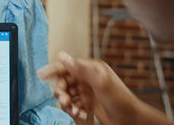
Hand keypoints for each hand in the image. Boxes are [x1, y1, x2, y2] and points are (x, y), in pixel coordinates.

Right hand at [38, 51, 171, 124]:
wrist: (132, 119)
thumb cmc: (120, 99)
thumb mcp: (99, 81)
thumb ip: (80, 68)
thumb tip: (63, 55)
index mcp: (91, 68)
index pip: (67, 66)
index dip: (53, 70)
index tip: (41, 75)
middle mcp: (88, 77)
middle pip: (65, 82)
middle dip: (61, 92)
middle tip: (64, 101)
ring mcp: (88, 90)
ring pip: (68, 94)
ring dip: (67, 103)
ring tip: (74, 110)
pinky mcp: (89, 103)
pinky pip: (74, 104)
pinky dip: (74, 110)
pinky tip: (81, 115)